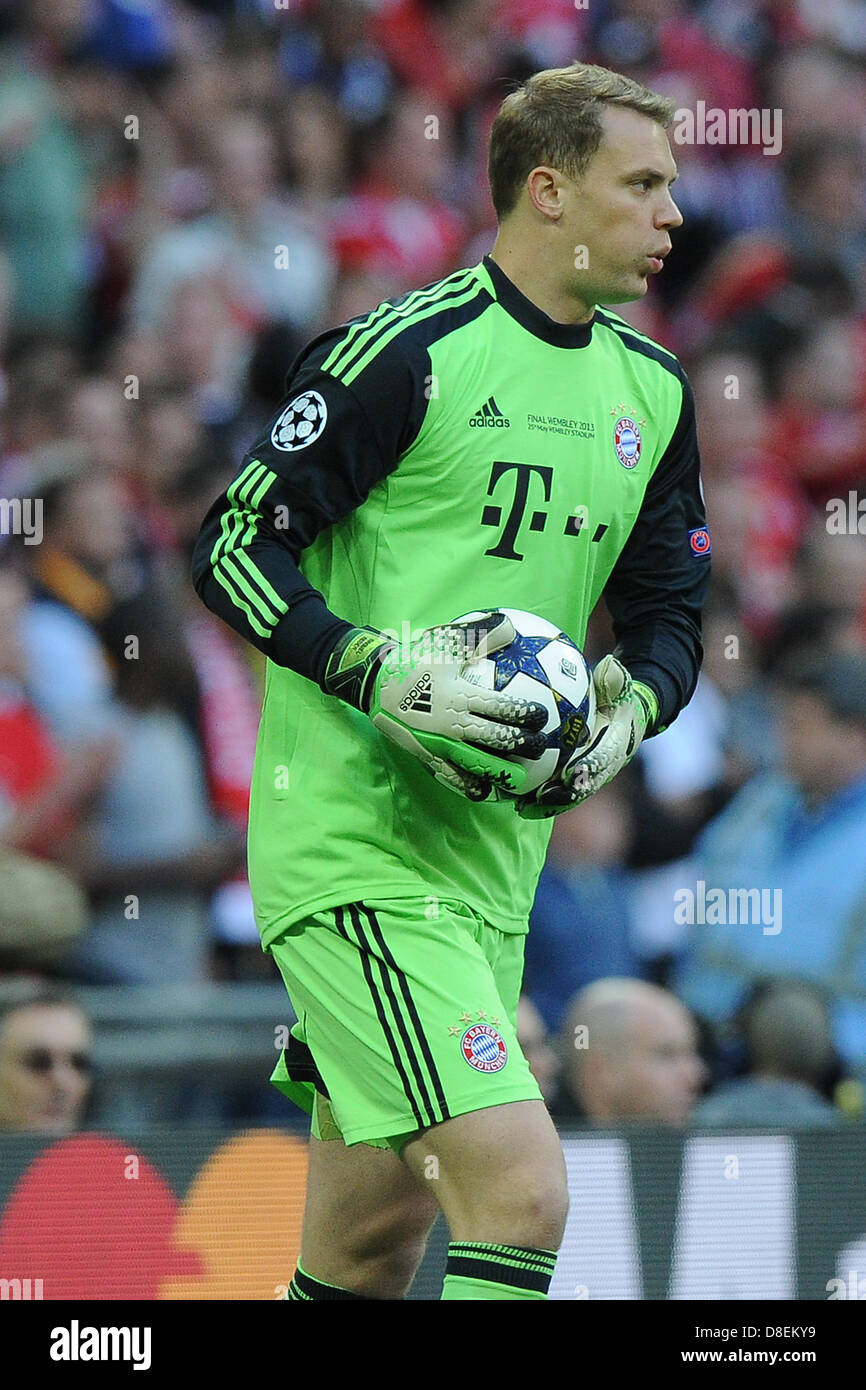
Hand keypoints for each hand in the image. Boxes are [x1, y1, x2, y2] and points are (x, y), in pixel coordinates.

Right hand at [324, 613, 546, 798]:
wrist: (374, 683)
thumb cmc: (414, 661)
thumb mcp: (446, 642)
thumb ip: (482, 635)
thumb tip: (512, 626)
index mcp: (462, 696)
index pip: (503, 709)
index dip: (526, 715)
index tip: (542, 717)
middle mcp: (454, 724)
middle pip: (497, 739)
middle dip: (523, 745)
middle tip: (541, 747)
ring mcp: (440, 743)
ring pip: (477, 763)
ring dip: (501, 772)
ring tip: (520, 780)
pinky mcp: (426, 755)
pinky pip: (450, 776)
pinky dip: (468, 785)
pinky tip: (482, 791)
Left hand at [516, 655, 656, 818]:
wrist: (624, 720)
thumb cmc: (617, 700)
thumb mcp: (619, 687)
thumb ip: (614, 680)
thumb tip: (608, 665)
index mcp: (616, 747)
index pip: (603, 760)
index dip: (587, 768)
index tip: (569, 773)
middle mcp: (603, 768)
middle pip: (583, 788)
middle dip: (563, 796)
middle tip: (540, 796)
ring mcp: (588, 778)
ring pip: (568, 797)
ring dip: (546, 804)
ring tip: (521, 806)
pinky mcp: (574, 781)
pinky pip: (556, 793)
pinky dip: (538, 799)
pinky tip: (512, 797)